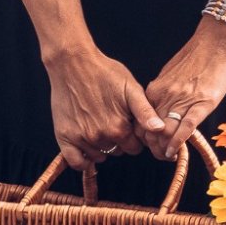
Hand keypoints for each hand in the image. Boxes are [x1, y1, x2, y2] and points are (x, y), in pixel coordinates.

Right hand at [44, 42, 162, 172]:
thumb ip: (146, 112)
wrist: (73, 63)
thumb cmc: (104, 72)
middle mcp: (100, 137)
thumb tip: (160, 129)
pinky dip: (82, 159)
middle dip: (118, 141)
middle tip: (112, 120)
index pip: (134, 148)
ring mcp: (81, 138)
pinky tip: (86, 147)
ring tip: (98, 124)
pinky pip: (75, 162)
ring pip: (99, 155)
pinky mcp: (65, 136)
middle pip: (117, 151)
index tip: (128, 123)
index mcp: (119, 128)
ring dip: (101, 146)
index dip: (134, 137)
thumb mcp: (131, 88)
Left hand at [143, 22, 225, 161]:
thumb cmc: (194, 58)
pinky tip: (175, 152)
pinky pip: (185, 127)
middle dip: (153, 147)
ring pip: (166, 132)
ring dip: (164, 149)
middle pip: (151, 130)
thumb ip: (162, 94)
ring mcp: (183, 100)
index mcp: (155, 90)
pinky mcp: (201, 103)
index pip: (141, 120)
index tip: (150, 143)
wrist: (215, 44)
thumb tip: (158, 110)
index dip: (143, 136)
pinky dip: (178, 142)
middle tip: (160, 155)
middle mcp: (165, 96)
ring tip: (168, 156)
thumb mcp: (170, 76)